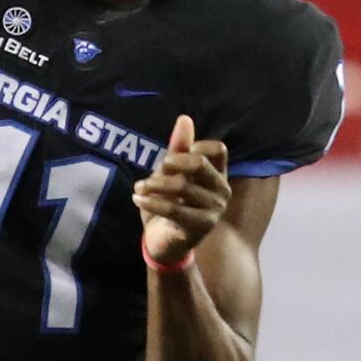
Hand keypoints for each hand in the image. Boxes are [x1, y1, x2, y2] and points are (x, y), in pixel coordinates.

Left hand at [132, 111, 230, 269]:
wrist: (164, 242)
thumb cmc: (169, 204)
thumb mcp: (170, 174)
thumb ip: (178, 148)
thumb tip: (184, 118)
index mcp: (218, 174)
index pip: (217, 149)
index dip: (194, 147)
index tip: (172, 158)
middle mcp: (222, 191)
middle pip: (200, 164)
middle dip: (172, 163)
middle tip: (154, 170)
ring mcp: (214, 210)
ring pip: (183, 186)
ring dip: (154, 185)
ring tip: (139, 188)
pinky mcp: (201, 227)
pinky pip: (174, 208)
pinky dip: (151, 202)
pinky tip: (138, 199)